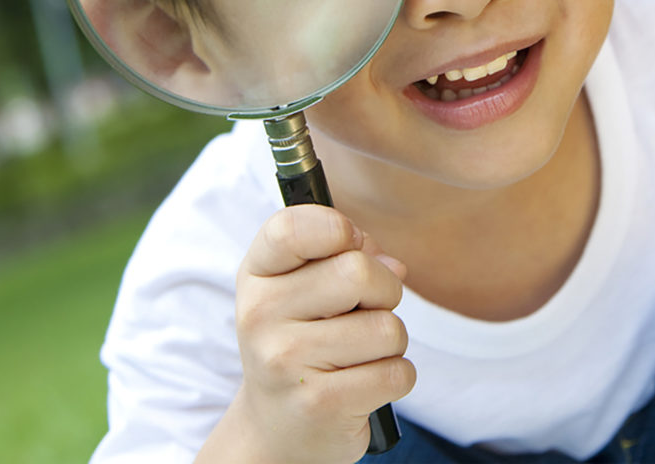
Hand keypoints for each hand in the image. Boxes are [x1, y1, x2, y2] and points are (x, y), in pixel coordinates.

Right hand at [230, 204, 415, 463]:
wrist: (276, 427)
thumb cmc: (302, 338)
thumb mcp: (303, 287)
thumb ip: (344, 255)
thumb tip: (393, 267)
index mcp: (257, 274)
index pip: (290, 228)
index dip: (336, 226)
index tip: (350, 241)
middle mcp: (261, 314)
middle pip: (358, 271)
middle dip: (384, 289)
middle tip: (367, 309)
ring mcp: (285, 362)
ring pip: (387, 327)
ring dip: (392, 340)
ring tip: (361, 352)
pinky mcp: (320, 405)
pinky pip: (397, 373)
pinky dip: (396, 376)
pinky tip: (365, 382)